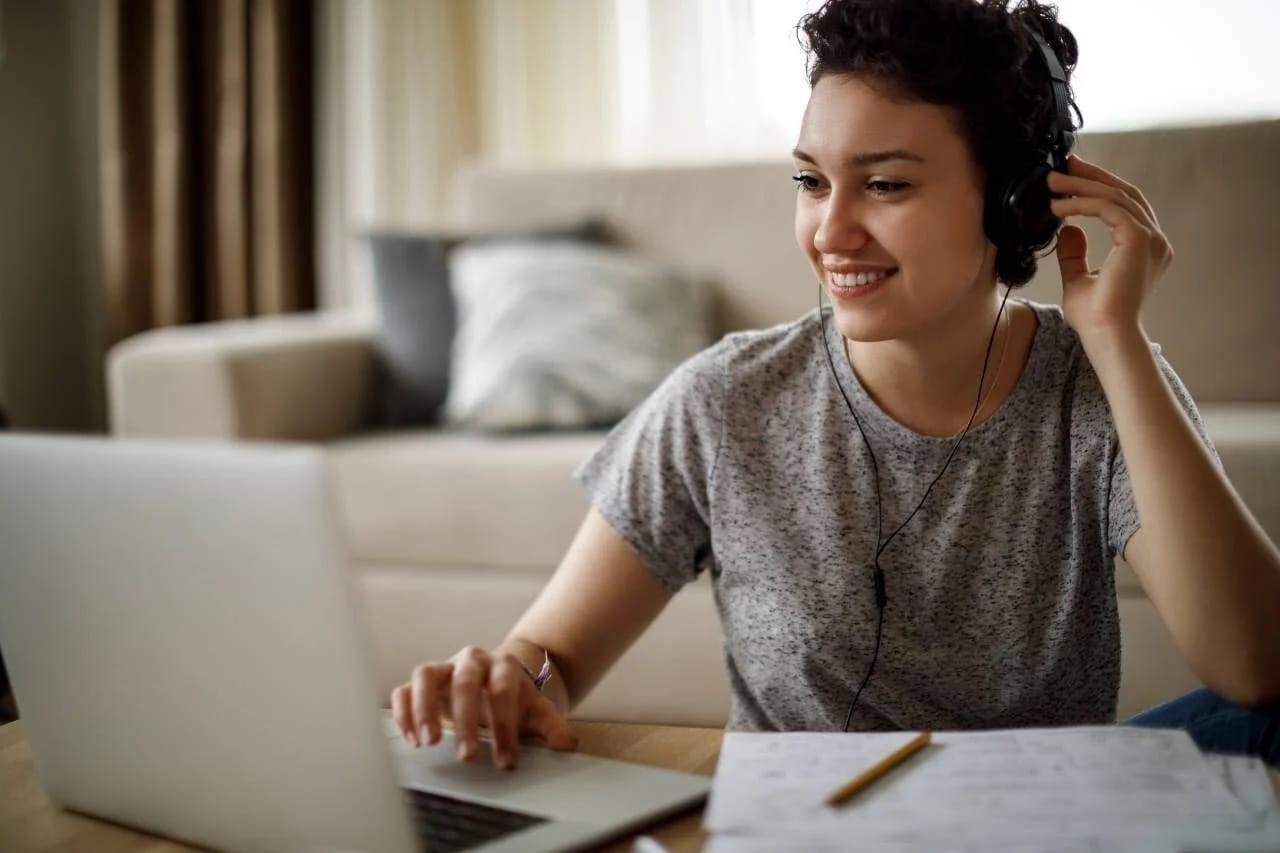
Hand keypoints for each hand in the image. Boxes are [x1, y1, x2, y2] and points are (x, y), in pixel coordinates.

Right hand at [390, 645, 577, 769]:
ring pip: (425, 675)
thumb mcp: (536, 711)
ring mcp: (444, 668)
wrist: (495, 681)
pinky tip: (411, 740)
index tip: (505, 760)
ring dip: (424, 709)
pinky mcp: (422, 682)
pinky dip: (404, 712)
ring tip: (428, 743)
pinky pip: (404, 689)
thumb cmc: (513, 699)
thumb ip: (552, 726)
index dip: (505, 726)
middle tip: (466, 756)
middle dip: (465, 720)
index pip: (503, 691)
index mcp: (503, 665)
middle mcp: (471, 660)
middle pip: (464, 682)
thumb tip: (566, 744)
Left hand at [1048, 154, 1173, 350]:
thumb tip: (1068, 229)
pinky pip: (1109, 209)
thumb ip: (1074, 254)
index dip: (1098, 187)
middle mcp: (1155, 240)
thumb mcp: (1078, 279)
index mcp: (1146, 248)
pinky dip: (1082, 203)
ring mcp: (1151, 239)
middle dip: (1092, 176)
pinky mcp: (1139, 240)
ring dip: (1081, 186)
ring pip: (1116, 197)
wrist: (1106, 336)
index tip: (1070, 176)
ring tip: (1051, 183)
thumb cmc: (1095, 318)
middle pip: (1124, 193)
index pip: (1124, 205)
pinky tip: (1058, 206)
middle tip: (1063, 164)